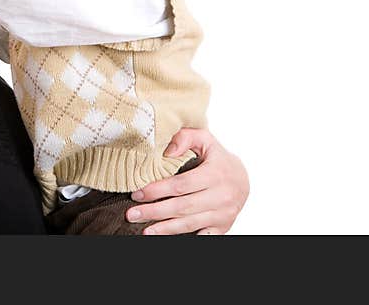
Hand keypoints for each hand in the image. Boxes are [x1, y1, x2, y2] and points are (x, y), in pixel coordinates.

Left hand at [125, 128, 248, 234]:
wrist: (243, 179)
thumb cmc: (217, 158)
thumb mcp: (205, 140)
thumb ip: (185, 138)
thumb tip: (167, 151)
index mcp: (216, 174)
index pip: (181, 185)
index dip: (157, 190)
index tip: (137, 193)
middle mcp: (222, 196)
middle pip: (182, 207)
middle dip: (155, 211)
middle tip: (132, 214)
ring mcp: (223, 214)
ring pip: (190, 224)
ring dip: (165, 229)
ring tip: (144, 230)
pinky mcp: (223, 227)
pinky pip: (203, 236)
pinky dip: (186, 237)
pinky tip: (167, 238)